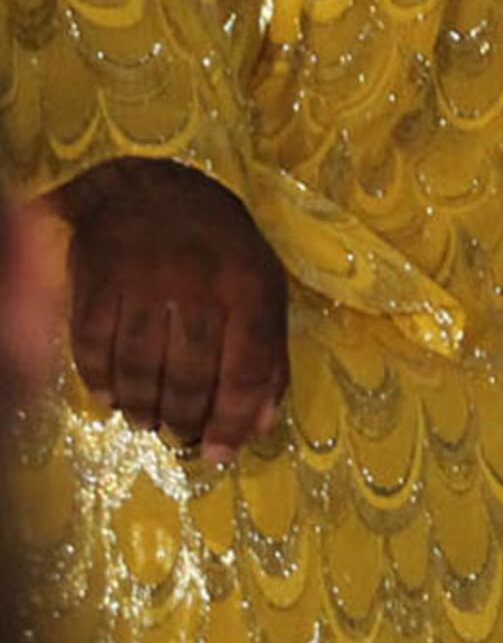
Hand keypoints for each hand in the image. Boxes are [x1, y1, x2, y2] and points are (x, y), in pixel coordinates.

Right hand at [55, 158, 290, 461]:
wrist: (152, 188)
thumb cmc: (219, 248)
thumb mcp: (262, 288)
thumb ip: (268, 355)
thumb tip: (259, 426)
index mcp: (249, 287)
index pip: (246, 370)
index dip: (232, 421)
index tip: (219, 454)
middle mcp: (198, 285)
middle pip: (191, 376)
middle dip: (185, 420)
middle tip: (180, 437)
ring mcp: (144, 282)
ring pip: (141, 368)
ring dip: (143, 408)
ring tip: (148, 422)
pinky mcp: (97, 281)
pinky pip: (94, 348)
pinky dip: (101, 382)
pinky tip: (110, 398)